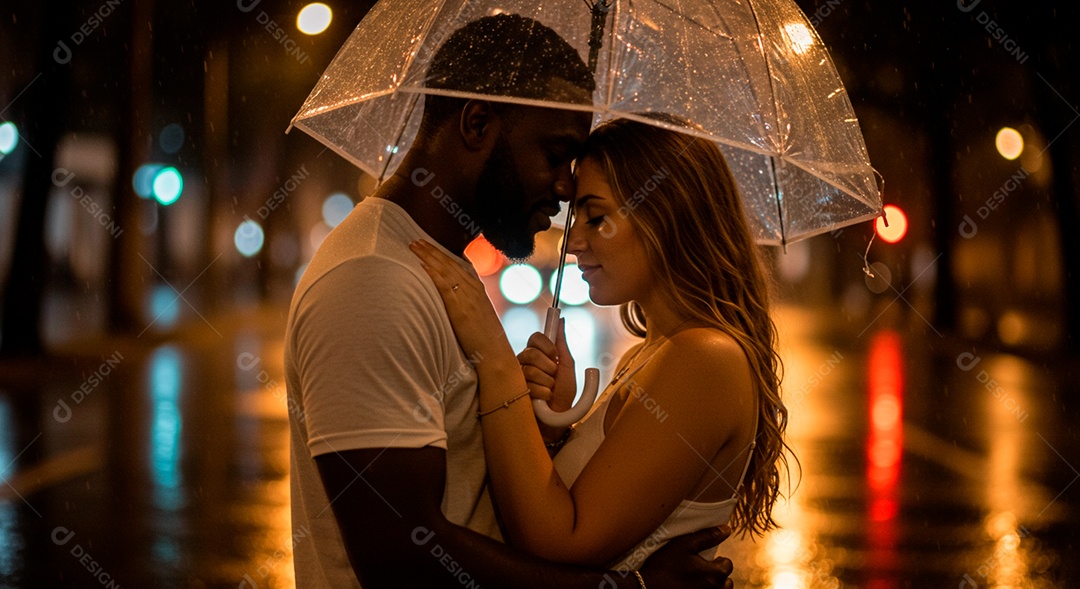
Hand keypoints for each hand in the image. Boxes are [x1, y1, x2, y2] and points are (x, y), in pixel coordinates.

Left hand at [410, 240, 512, 362]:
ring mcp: (468, 298)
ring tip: (414, 246)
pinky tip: (422, 265)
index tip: (430, 245)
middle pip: (450, 263)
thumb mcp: (478, 317)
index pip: (458, 265)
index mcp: (478, 290)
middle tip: (416, 240)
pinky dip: (433, 273)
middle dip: (432, 250)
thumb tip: (453, 303)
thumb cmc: (485, 340)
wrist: (495, 354)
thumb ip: (467, 305)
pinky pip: (445, 286)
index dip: (443, 254)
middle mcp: (474, 289)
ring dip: (429, 256)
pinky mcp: (461, 308)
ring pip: (445, 270)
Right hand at [517, 321, 576, 412]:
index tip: (554, 355)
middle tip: (553, 376)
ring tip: (549, 391)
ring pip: (530, 370)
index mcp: (538, 355)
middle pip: (531, 353)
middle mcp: (525, 363)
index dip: (546, 345)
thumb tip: (560, 320)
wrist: (559, 419)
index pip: (535, 337)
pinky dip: (542, 393)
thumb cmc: (563, 395)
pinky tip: (543, 399)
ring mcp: (517, 377)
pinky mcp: (514, 391)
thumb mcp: (567, 366)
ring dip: (547, 383)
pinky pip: (528, 385)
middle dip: (548, 367)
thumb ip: (562, 344)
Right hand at [638, 526, 734, 588]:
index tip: (703, 560)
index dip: (717, 560)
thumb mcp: (684, 545)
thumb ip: (707, 537)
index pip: (727, 565)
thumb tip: (726, 529)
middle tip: (700, 570)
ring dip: (713, 586)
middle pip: (726, 582)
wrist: (647, 587)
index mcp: (715, 574)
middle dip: (717, 575)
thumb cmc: (665, 566)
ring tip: (697, 580)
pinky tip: (692, 587)